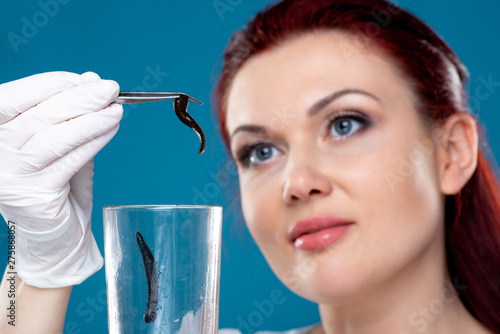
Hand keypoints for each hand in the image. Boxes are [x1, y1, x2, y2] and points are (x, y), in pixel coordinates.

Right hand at [0, 71, 122, 287]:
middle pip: (36, 116)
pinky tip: (111, 129)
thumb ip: (70, 113)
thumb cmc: (53, 181)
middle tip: (109, 89)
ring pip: (54, 138)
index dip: (48, 84)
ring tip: (116, 110)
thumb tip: (92, 81)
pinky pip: (70, 161)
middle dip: (79, 98)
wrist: (54, 231)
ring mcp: (11, 177)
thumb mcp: (56, 141)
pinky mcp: (36, 195)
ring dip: (91, 120)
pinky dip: (94, 141)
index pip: (12, 98)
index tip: (81, 79)